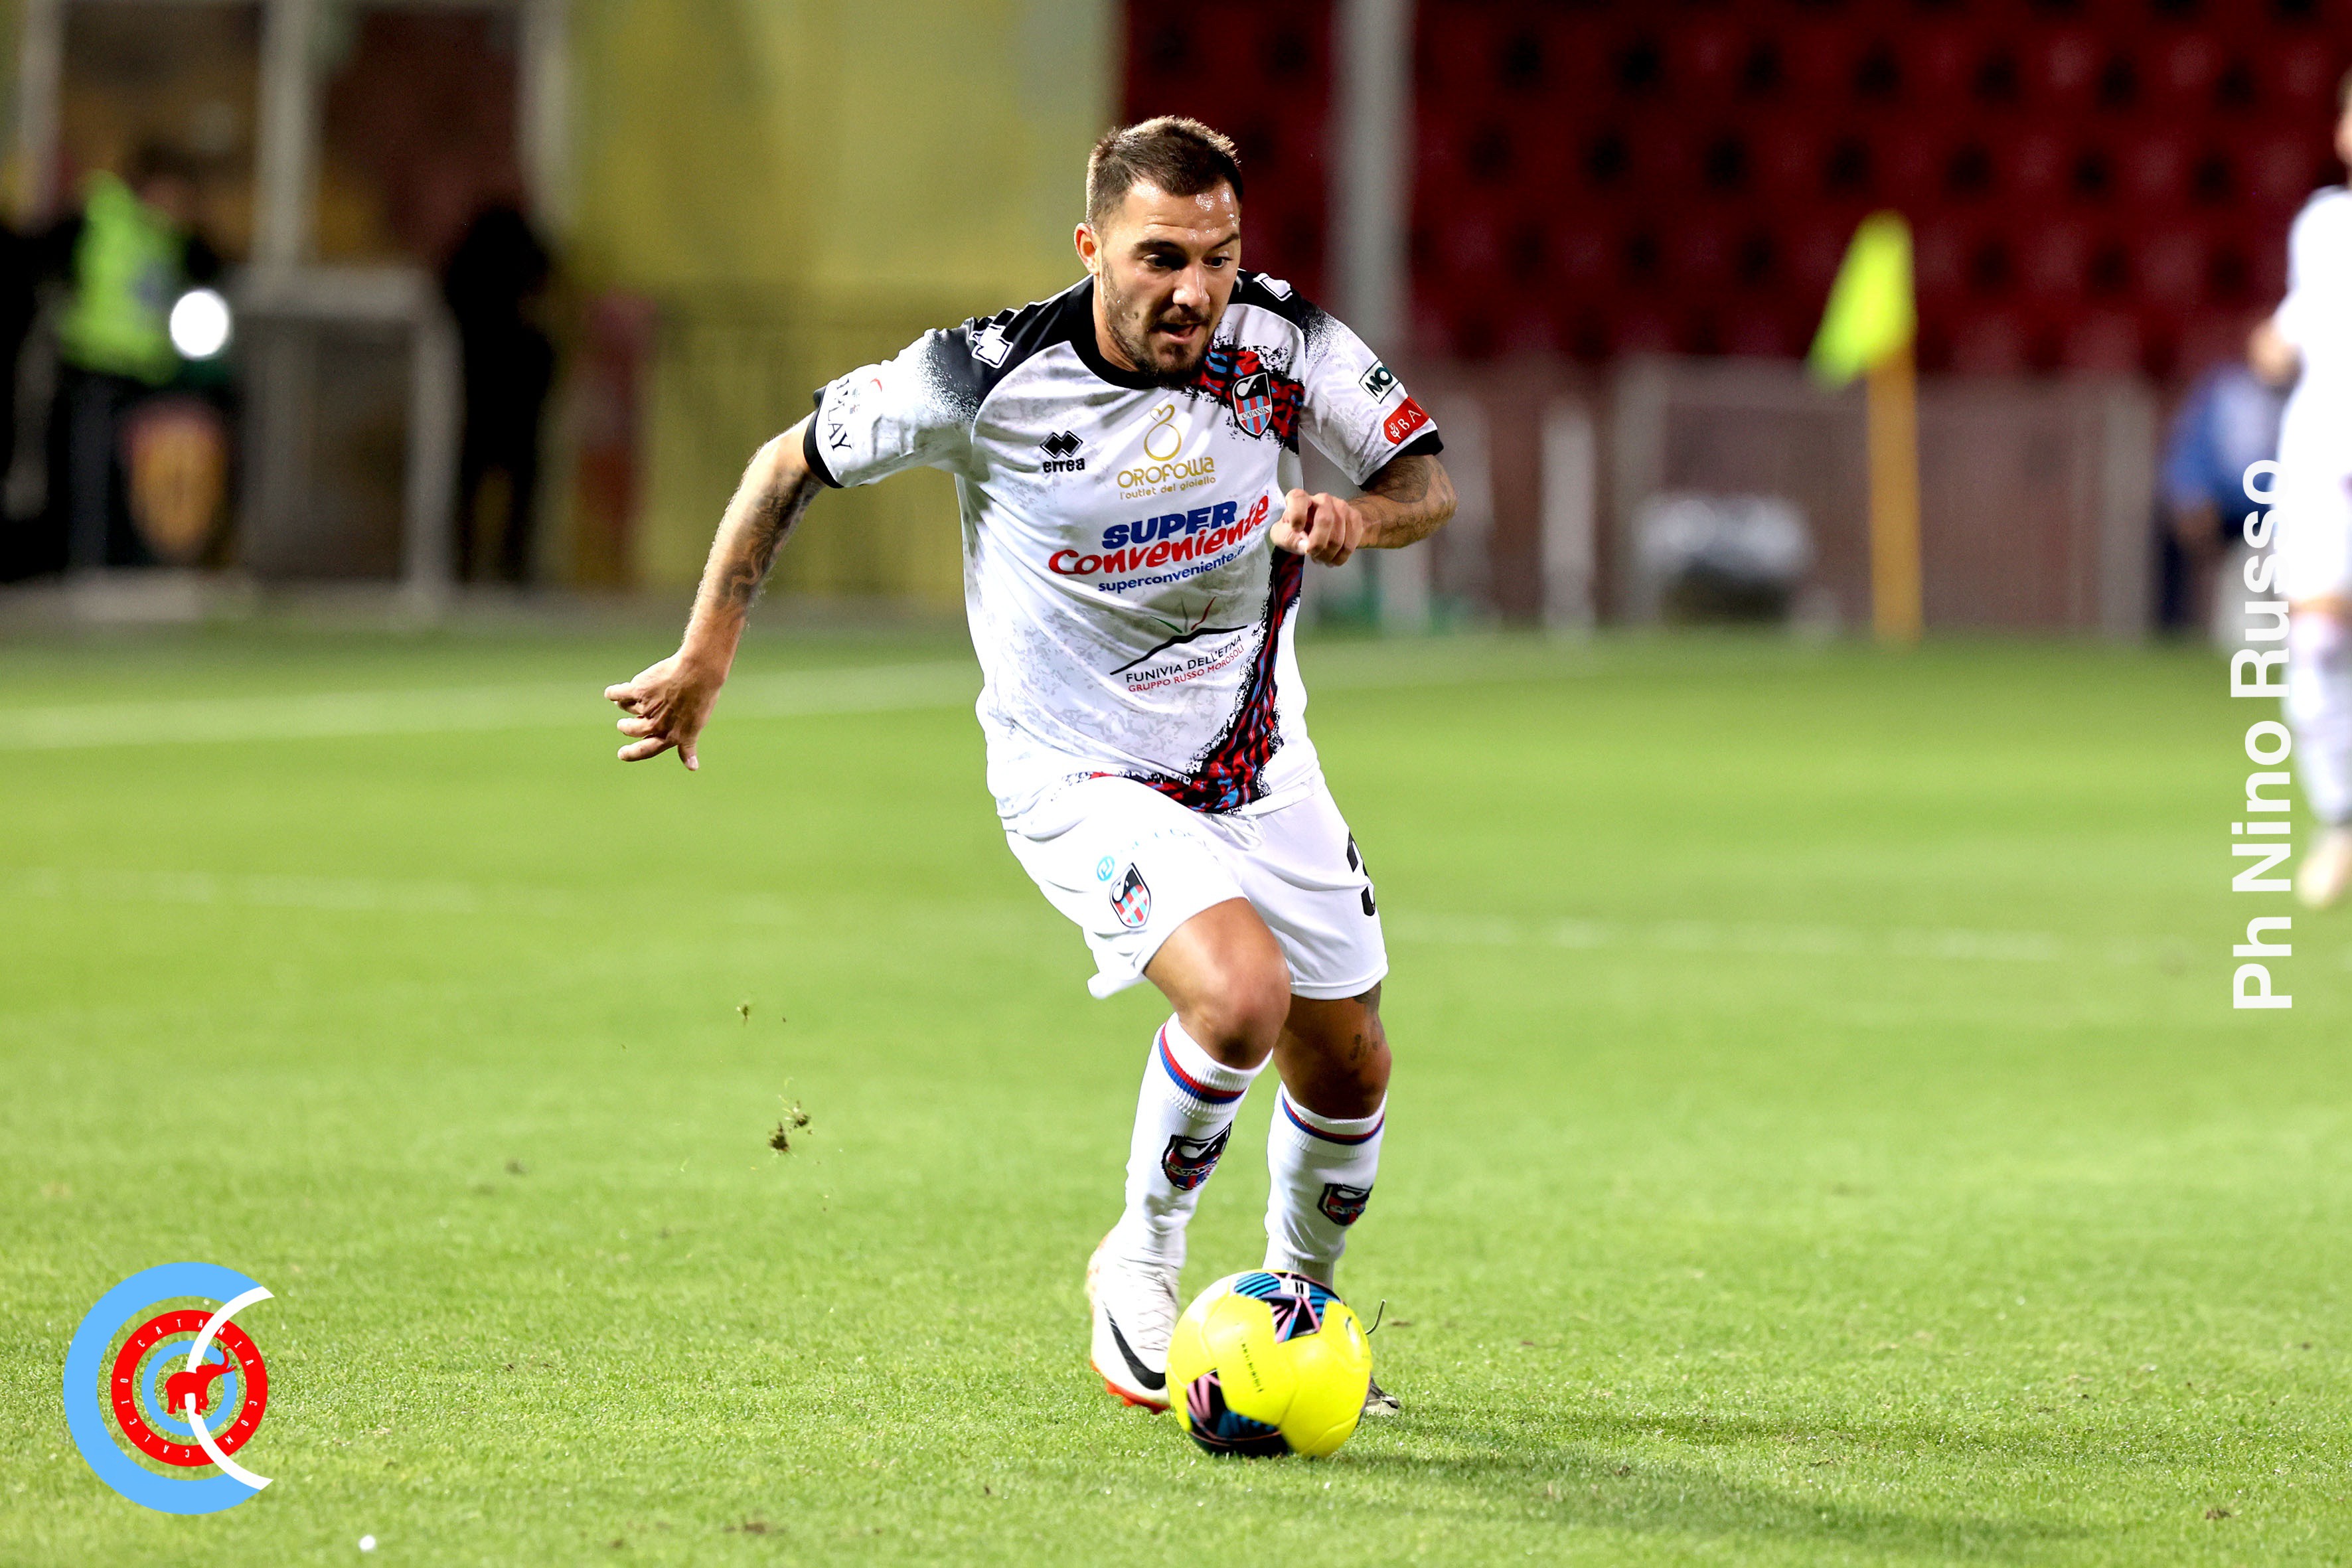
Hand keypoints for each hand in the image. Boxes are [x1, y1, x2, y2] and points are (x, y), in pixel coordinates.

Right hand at [605, 654, 724, 769]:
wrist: (698, 673)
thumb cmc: (702, 698)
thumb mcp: (696, 727)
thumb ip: (687, 746)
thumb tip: (692, 768)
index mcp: (670, 735)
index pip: (647, 750)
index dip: (633, 753)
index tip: (621, 754)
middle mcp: (656, 724)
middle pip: (632, 730)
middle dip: (625, 728)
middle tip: (622, 726)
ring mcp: (646, 707)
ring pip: (625, 708)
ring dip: (623, 706)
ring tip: (623, 702)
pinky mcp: (639, 690)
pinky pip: (618, 694)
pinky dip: (613, 693)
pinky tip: (611, 693)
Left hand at [1270, 488, 1366, 566]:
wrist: (1322, 529)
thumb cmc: (1299, 530)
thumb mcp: (1283, 536)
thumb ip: (1288, 540)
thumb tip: (1305, 546)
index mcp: (1300, 499)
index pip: (1299, 499)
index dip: (1298, 514)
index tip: (1296, 529)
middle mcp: (1322, 499)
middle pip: (1325, 520)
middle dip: (1318, 544)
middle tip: (1312, 554)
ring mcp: (1341, 506)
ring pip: (1339, 536)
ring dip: (1329, 554)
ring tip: (1321, 557)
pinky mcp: (1354, 517)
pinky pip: (1351, 542)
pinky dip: (1340, 557)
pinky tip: (1333, 558)